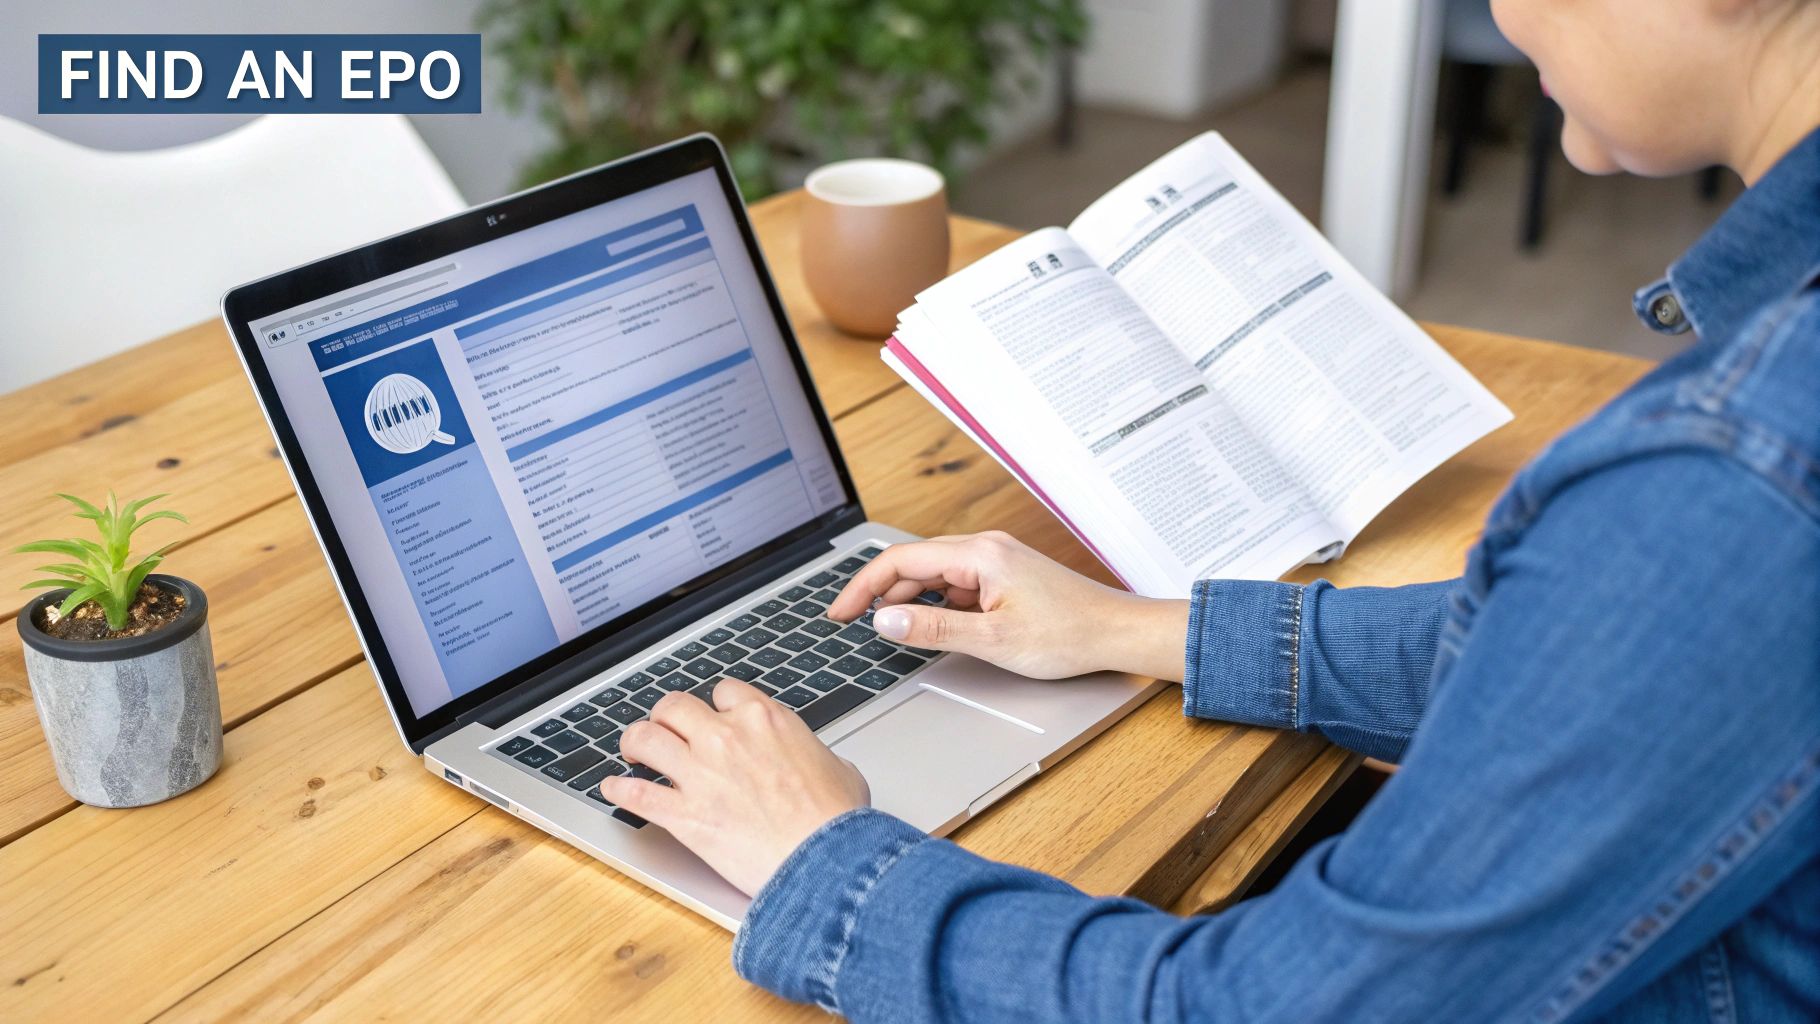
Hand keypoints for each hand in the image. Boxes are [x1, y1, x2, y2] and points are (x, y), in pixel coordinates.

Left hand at [602, 681, 869, 895]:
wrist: (825, 860)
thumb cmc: (837, 820)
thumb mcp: (840, 768)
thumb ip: (813, 754)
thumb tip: (817, 762)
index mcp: (765, 719)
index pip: (723, 691)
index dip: (715, 705)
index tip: (713, 718)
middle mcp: (725, 737)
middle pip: (674, 705)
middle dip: (666, 715)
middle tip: (665, 728)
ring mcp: (700, 774)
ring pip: (645, 738)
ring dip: (635, 742)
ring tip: (632, 750)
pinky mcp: (683, 814)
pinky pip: (636, 793)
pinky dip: (619, 790)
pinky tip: (612, 788)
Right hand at [827, 531, 1188, 681]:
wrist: (1117, 633)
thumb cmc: (1068, 635)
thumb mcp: (992, 640)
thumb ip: (933, 629)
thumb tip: (886, 621)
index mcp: (978, 555)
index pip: (900, 560)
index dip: (862, 586)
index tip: (838, 612)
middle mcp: (984, 548)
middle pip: (913, 563)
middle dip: (878, 591)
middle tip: (849, 622)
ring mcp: (995, 560)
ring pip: (934, 574)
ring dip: (907, 598)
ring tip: (886, 629)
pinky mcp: (1004, 575)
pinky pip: (956, 583)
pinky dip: (934, 602)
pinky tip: (930, 625)